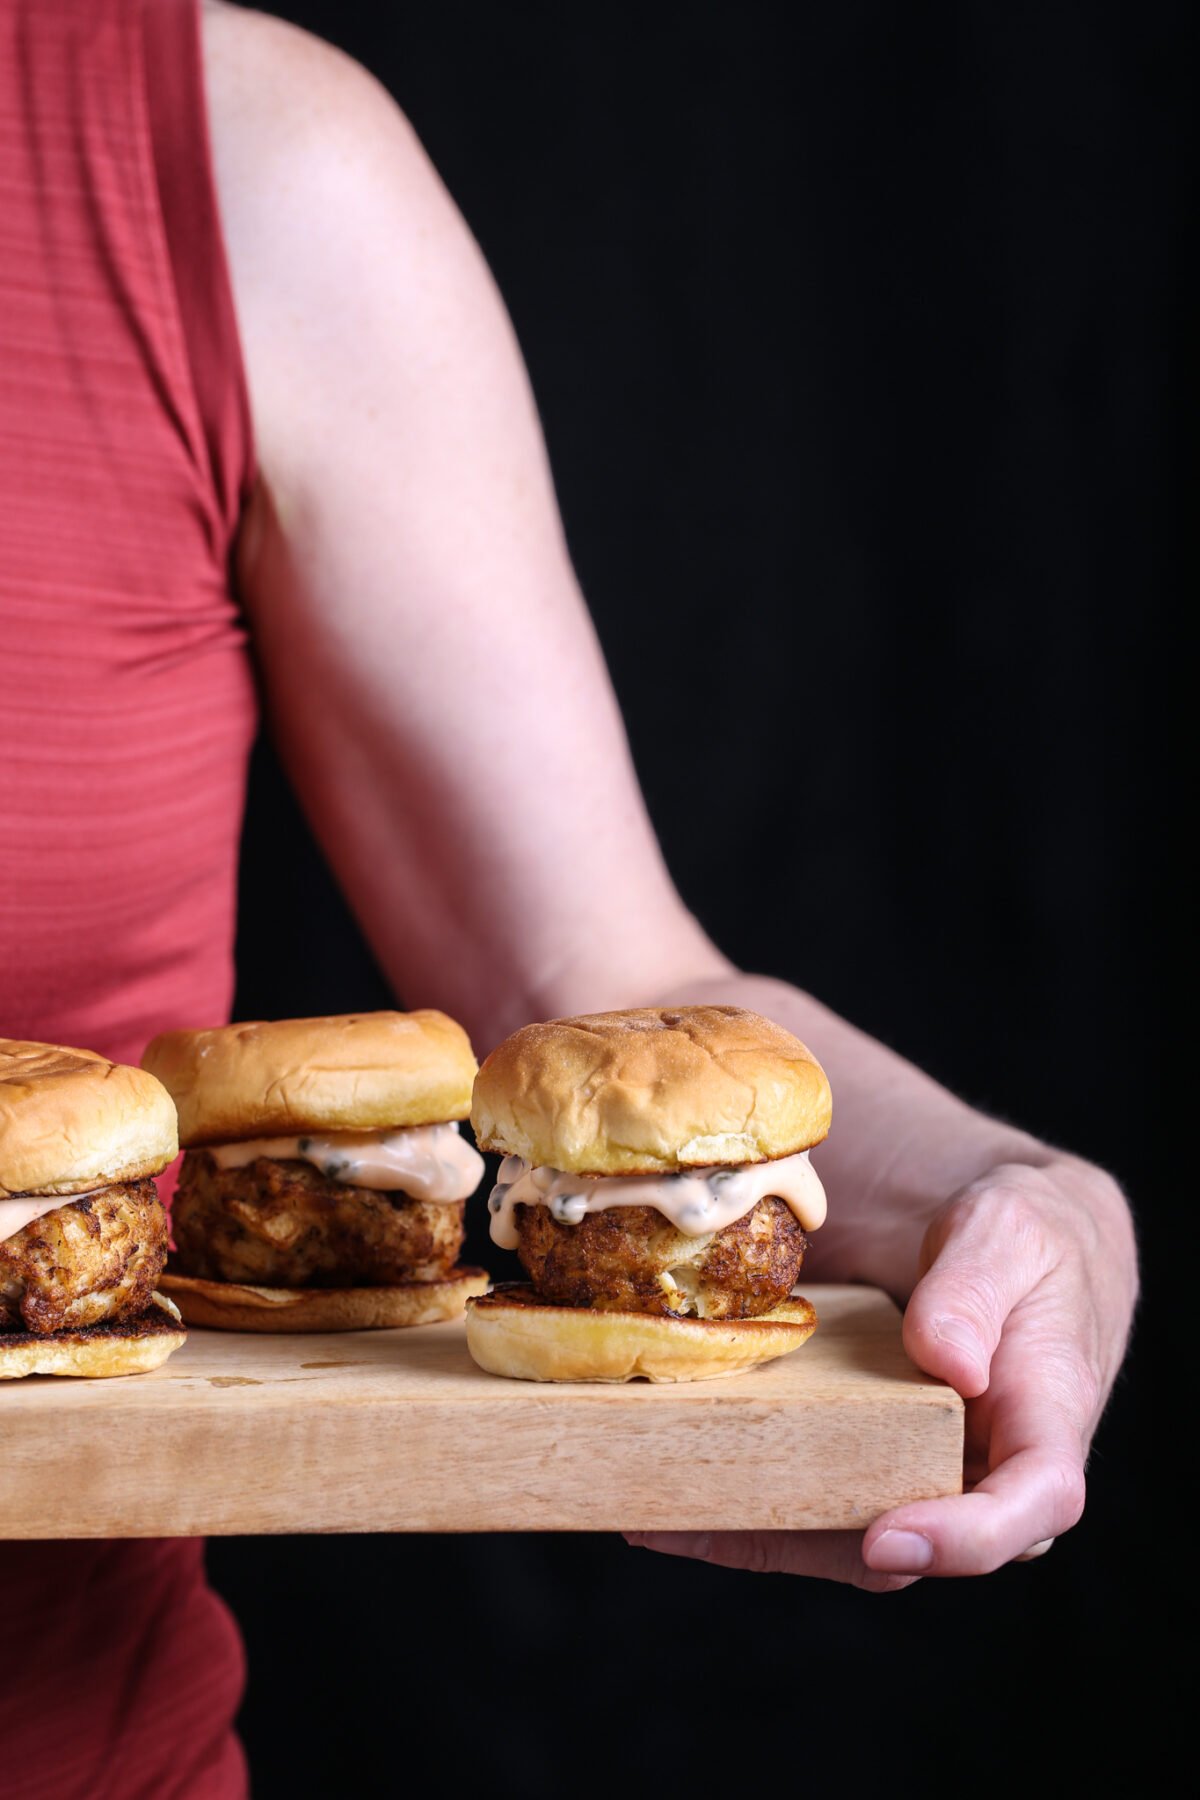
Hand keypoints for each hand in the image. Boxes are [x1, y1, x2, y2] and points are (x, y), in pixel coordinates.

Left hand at [627, 1156, 1135, 1586]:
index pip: (1028, 1506)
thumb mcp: (1009, 1236)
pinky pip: (805, 1502)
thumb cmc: (1026, 1238)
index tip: (886, 1538)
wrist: (1007, 1247)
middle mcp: (980, 1475)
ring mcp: (917, 1477)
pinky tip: (658, 1498)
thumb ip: (976, 1291)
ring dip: (750, 1533)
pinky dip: (736, 1505)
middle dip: (807, 1544)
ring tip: (653, 1514)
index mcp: (1043, 1426)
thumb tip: (944, 1361)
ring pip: (841, 1537)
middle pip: (908, 1548)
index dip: (962, 1539)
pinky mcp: (862, 1462)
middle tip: (707, 1519)